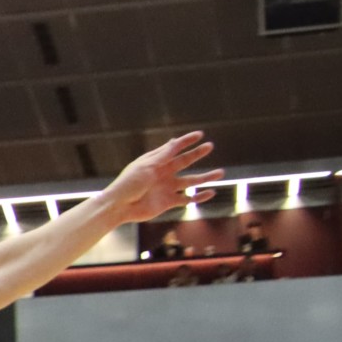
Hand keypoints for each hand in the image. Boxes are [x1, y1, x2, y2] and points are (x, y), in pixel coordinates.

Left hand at [105, 132, 220, 224]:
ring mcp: (167, 188)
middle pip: (184, 161)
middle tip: (210, 146)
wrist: (120, 207)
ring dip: (206, 177)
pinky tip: (211, 192)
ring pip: (191, 181)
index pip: (173, 148)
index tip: (199, 134)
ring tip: (221, 172)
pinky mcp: (168, 202)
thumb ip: (163, 155)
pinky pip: (187, 199)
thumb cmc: (129, 184)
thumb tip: (176, 140)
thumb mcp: (146, 166)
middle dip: (197, 154)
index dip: (186, 141)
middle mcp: (163, 173)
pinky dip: (199, 197)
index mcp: (155, 162)